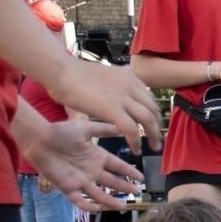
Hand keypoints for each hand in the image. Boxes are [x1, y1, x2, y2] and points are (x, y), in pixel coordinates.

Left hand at [23, 119, 142, 210]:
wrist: (39, 139)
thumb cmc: (61, 132)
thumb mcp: (85, 128)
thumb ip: (102, 129)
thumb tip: (121, 127)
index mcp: (97, 156)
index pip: (117, 166)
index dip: (129, 171)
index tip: (141, 178)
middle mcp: (91, 170)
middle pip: (111, 182)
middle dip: (124, 188)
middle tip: (136, 193)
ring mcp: (80, 180)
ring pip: (98, 194)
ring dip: (110, 200)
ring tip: (122, 206)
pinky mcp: (67, 187)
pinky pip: (78, 199)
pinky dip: (86, 205)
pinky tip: (96, 209)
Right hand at [47, 60, 161, 152]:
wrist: (62, 71)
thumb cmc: (73, 74)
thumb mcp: (103, 74)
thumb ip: (113, 83)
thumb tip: (113, 90)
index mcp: (128, 76)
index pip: (149, 97)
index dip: (154, 113)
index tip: (154, 123)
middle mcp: (130, 86)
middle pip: (153, 109)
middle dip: (158, 126)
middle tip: (158, 138)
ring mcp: (123, 98)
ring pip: (148, 120)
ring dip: (153, 136)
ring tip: (154, 147)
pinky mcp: (114, 110)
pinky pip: (132, 129)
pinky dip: (137, 142)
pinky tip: (136, 150)